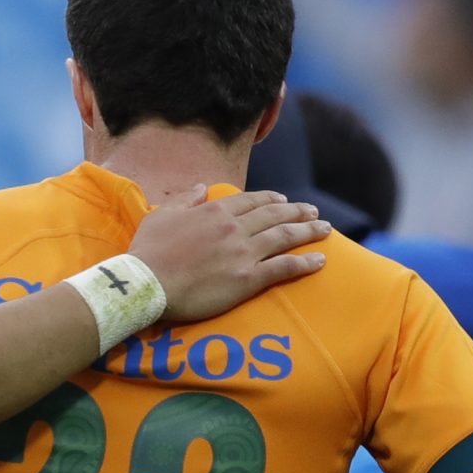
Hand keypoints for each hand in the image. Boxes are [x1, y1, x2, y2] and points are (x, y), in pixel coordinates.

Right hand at [131, 187, 330, 324]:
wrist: (146, 283)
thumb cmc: (148, 251)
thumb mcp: (162, 215)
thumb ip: (185, 200)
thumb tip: (200, 188)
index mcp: (215, 210)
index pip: (252, 201)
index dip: (272, 199)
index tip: (284, 200)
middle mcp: (234, 227)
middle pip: (275, 215)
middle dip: (298, 211)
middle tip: (314, 212)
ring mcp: (243, 252)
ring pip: (285, 237)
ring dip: (308, 231)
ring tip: (325, 229)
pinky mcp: (247, 279)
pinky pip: (283, 268)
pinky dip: (304, 263)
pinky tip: (320, 260)